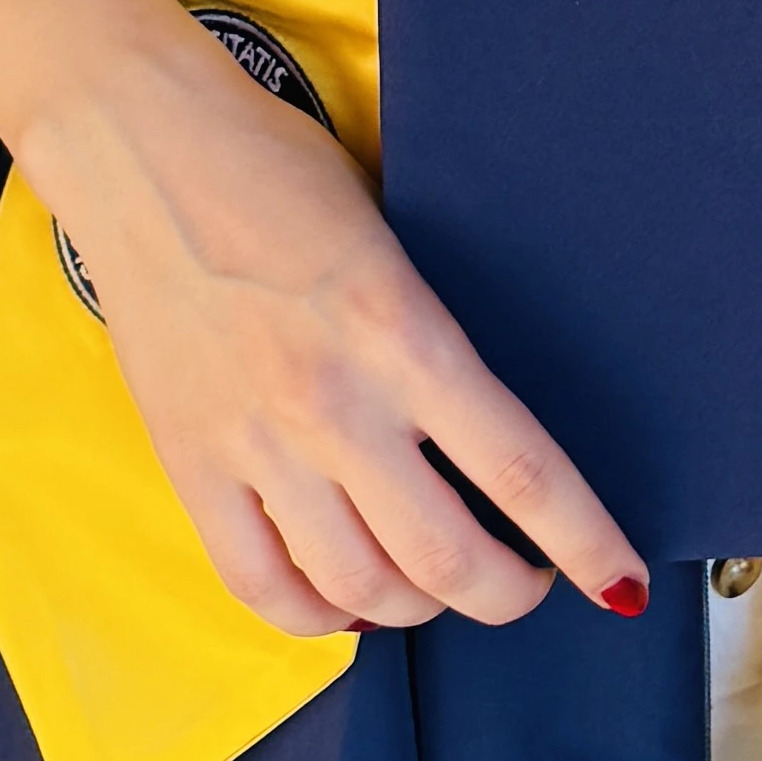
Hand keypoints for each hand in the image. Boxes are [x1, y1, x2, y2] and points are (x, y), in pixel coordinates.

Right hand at [0, 0, 649, 638]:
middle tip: (528, 582)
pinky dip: (316, 615)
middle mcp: (334, 403)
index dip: (584, 544)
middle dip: (508, 593)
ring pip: (360, 589)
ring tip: (438, 587)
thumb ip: (436, 345)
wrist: (142, 145)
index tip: (619, 584)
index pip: (522, 472)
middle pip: (447, 559)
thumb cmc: (278, 171)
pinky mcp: (190, 463)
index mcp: (403, 333)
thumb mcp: (395, 246)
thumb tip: (488, 441)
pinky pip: (259, 584)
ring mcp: (256, 443)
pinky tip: (346, 599)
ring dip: (418, 609)